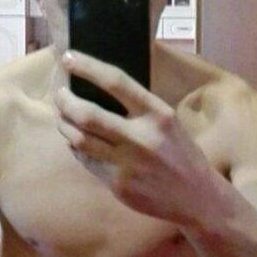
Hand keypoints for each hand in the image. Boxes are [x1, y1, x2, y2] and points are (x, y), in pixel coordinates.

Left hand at [55, 50, 213, 224]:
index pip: (116, 82)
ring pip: (79, 139)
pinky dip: (76, 147)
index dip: (87, 67)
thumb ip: (138, 106)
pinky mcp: (118, 185)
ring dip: (64, 124)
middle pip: (88, 114)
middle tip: (59, 94)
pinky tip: (76, 140)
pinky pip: (86, 160)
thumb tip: (95, 86)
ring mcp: (128, 163)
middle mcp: (142, 137)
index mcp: (157, 114)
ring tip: (62, 115)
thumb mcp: (168, 120)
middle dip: (65, 101)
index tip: (68, 58)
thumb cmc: (180, 152)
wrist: (197, 197)